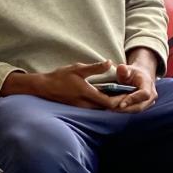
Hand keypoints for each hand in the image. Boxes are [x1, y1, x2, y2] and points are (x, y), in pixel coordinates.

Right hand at [0, 60, 118, 109]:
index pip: (109, 103)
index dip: (121, 100)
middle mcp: (85, 104)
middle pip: (108, 108)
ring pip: (101, 109)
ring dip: (110, 103)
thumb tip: (110, 63)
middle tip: (127, 94)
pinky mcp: (79, 108)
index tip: (128, 93)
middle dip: (118, 102)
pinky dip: (102, 103)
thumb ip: (95, 68)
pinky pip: (94, 108)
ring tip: (119, 94)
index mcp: (87, 94)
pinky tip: (106, 96)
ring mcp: (82, 108)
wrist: (44, 87)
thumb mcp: (78, 69)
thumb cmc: (60, 77)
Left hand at [111, 53, 158, 113]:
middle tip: (110, 109)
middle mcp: (152, 96)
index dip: (133, 99)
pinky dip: (123, 110)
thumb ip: (123, 70)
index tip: (121, 104)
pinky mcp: (143, 107)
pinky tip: (112, 109)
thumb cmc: (133, 73)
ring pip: (136, 110)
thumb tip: (121, 68)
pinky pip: (133, 110)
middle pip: (139, 106)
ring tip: (110, 109)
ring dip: (123, 110)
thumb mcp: (128, 69)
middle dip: (125, 108)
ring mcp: (149, 103)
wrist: (140, 77)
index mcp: (149, 84)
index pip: (144, 94)